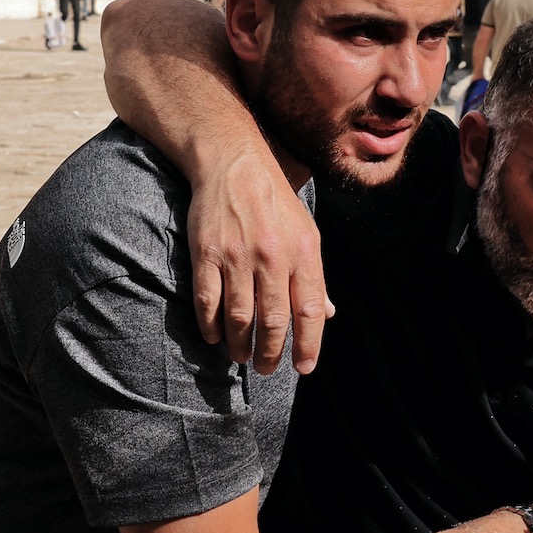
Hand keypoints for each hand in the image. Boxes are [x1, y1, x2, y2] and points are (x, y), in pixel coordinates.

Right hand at [188, 146, 331, 375]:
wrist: (234, 163)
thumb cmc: (275, 201)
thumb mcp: (306, 232)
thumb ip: (314, 276)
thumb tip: (325, 314)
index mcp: (303, 252)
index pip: (310, 311)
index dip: (308, 345)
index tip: (304, 367)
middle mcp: (272, 256)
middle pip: (274, 321)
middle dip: (271, 353)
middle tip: (267, 368)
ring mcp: (237, 256)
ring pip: (240, 317)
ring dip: (240, 345)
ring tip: (241, 357)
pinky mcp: (207, 253)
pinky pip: (208, 301)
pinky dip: (210, 326)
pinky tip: (215, 337)